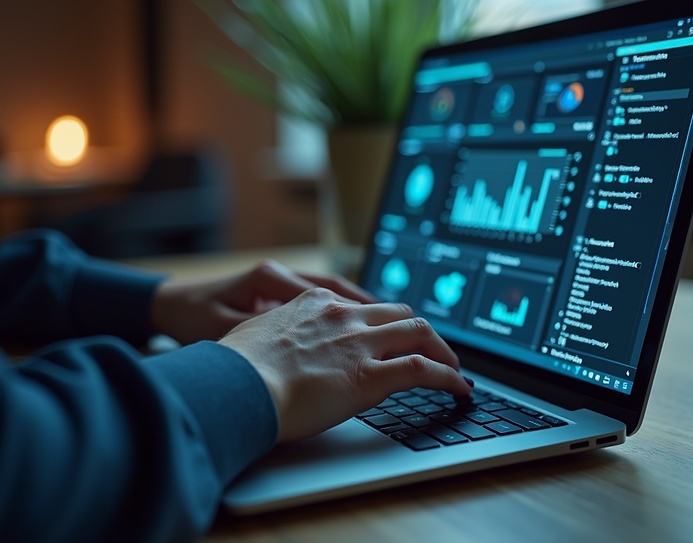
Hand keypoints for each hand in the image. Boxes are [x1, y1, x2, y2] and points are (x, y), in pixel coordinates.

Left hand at [150, 259, 376, 343]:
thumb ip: (261, 343)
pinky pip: (322, 302)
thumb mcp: (223, 334)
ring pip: (336, 295)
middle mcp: (280, 274)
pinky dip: (345, 315)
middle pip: (341, 289)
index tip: (394, 333)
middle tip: (410, 332)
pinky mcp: (278, 294)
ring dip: (364, 313)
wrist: (166, 307)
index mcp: (269, 278)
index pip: (329, 291)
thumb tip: (301, 360)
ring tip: (394, 333)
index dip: (364, 314)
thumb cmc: (189, 320)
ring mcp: (281, 282)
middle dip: (377, 311)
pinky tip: (359, 334)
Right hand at [218, 288, 472, 442]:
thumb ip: (278, 339)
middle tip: (432, 349)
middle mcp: (342, 316)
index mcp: (313, 303)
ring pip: (420, 332)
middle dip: (421, 331)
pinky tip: (459, 388)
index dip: (383, 323)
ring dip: (442, 350)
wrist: (235, 386)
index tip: (389, 335)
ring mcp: (359, 343)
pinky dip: (448, 377)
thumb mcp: (255, 338)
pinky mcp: (371, 376)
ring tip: (453, 368)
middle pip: (399, 312)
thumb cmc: (233, 370)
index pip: (361, 306)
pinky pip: (424, 370)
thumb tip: (276, 356)